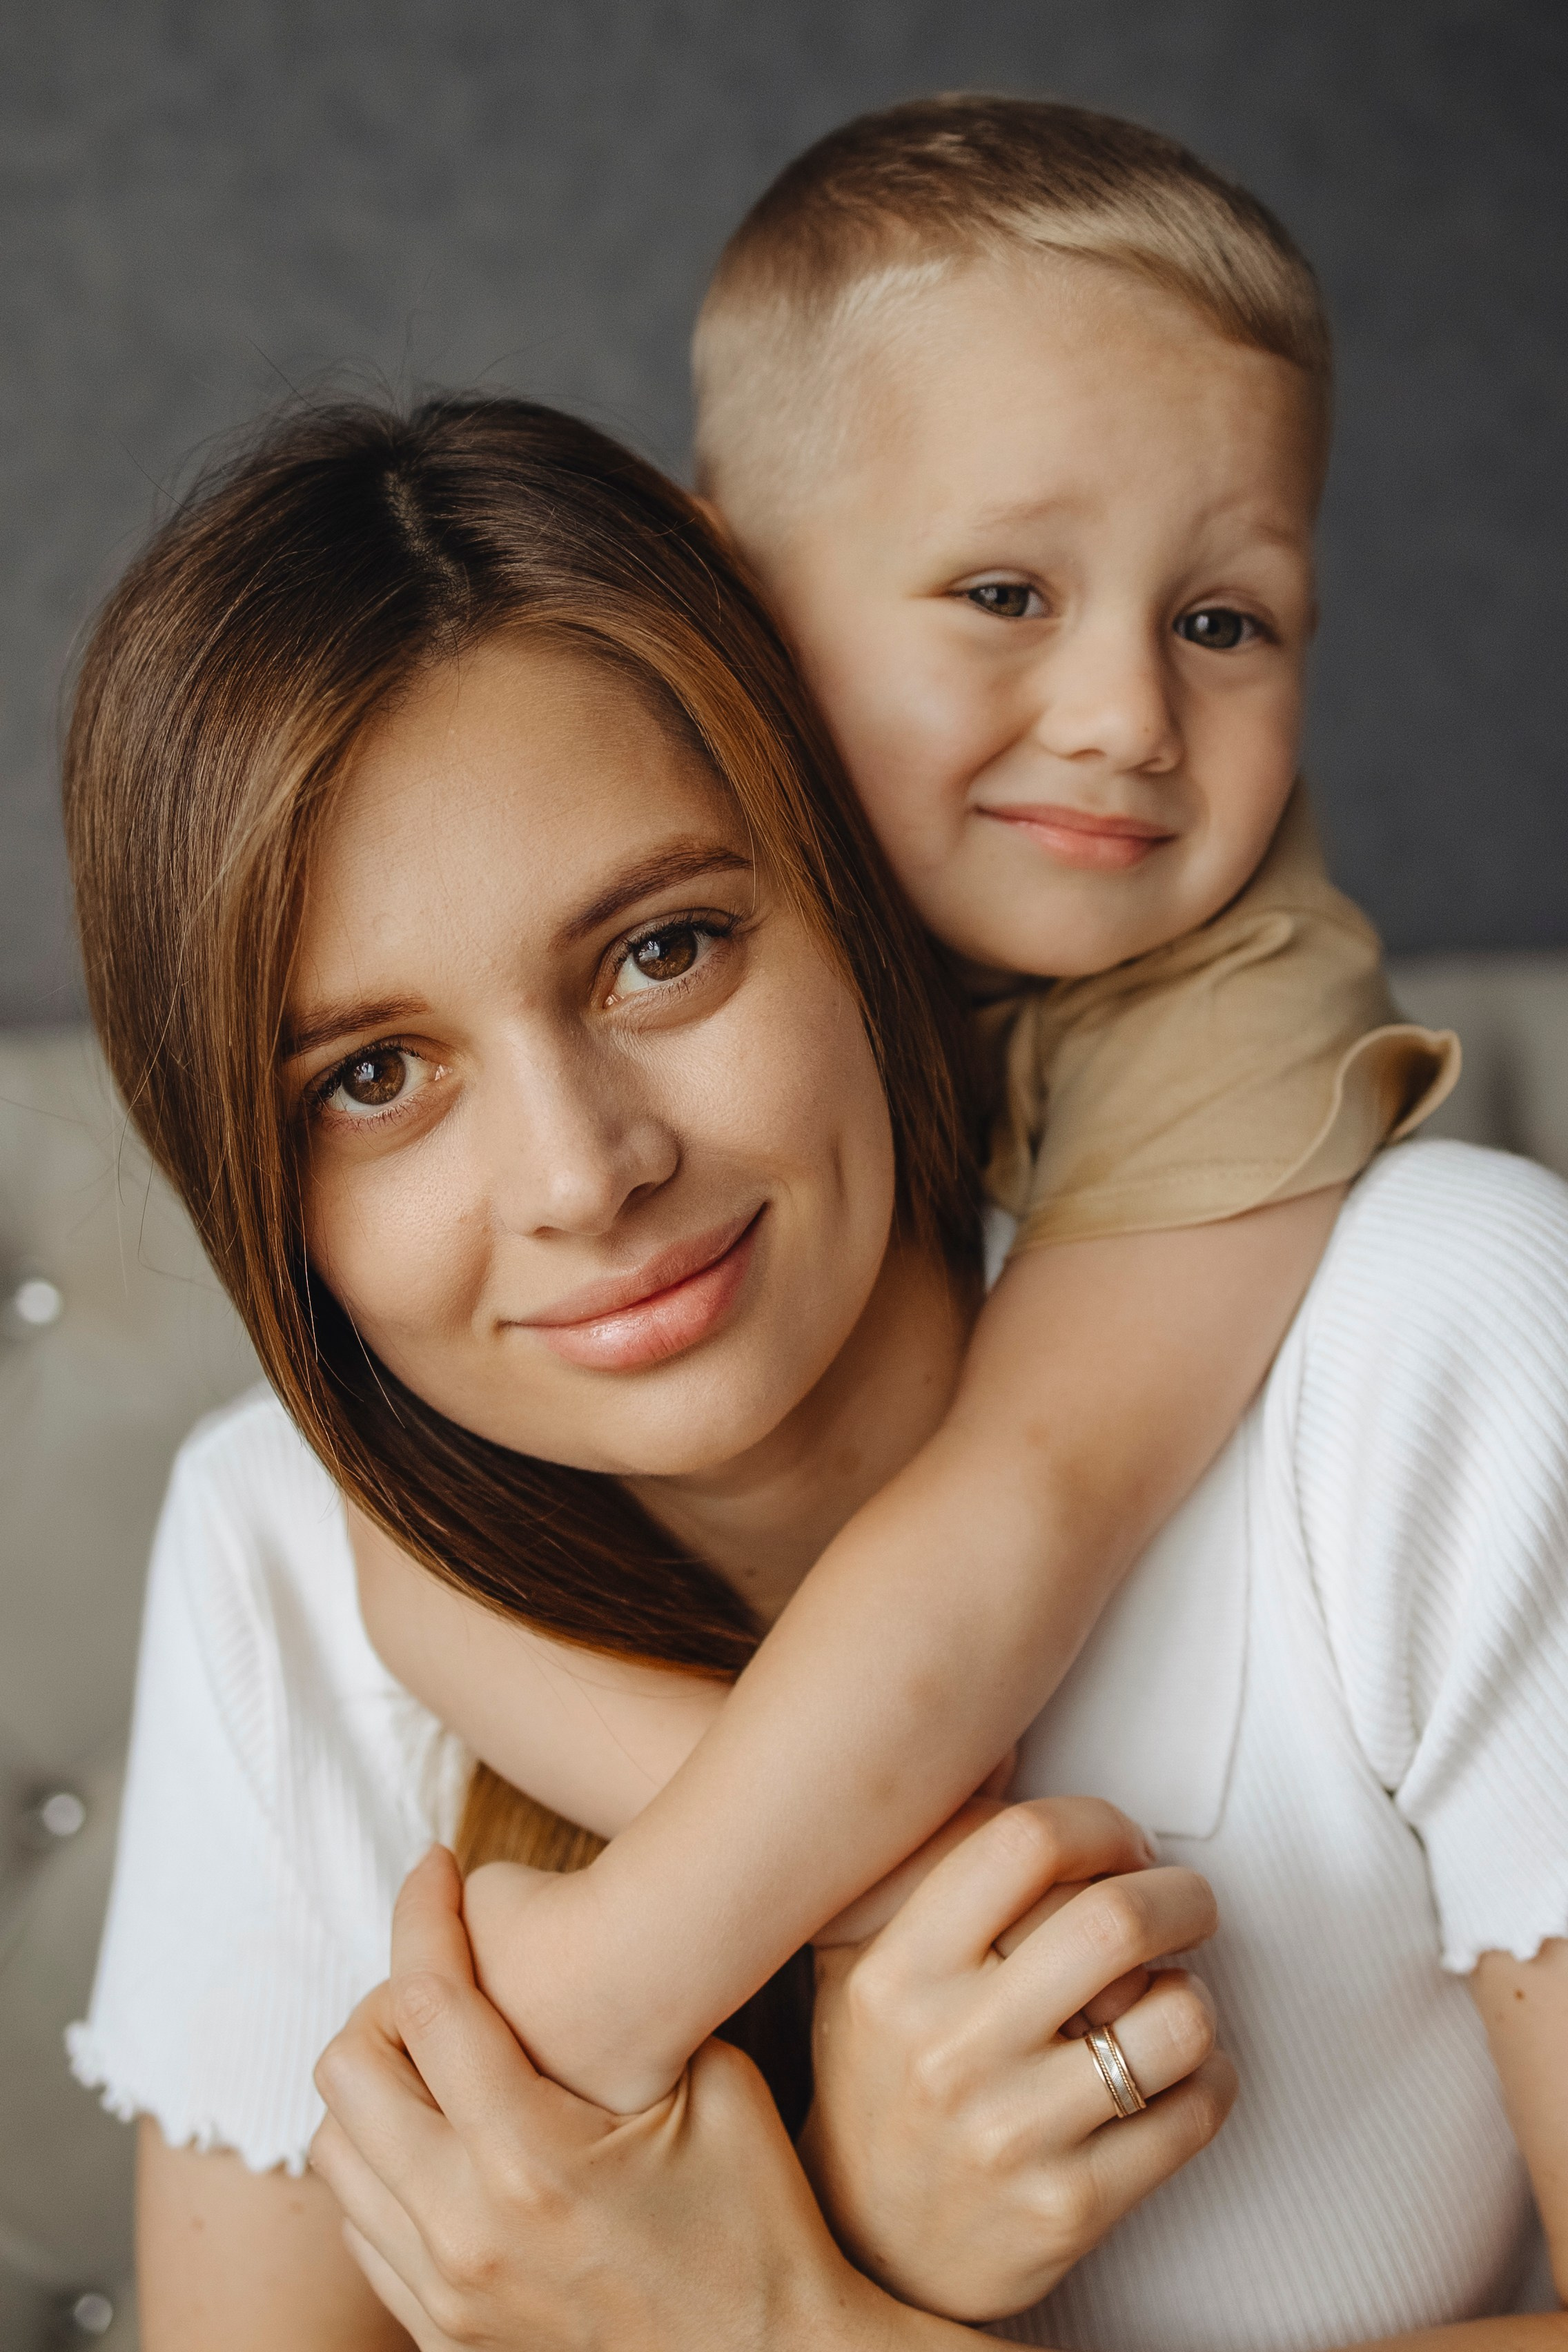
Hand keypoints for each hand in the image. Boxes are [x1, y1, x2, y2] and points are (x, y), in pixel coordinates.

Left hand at [311, 1850, 929, 2351]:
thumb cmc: (760, 2218)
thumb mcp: (717, 2083)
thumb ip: (629, 2012)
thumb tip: (559, 1944)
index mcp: (533, 2158)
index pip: (425, 2000)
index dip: (423, 1911)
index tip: (437, 1866)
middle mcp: (465, 2230)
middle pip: (348, 2071)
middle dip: (386, 1998)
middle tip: (448, 1973)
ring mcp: (445, 2296)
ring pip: (338, 2154)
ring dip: (379, 2084)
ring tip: (445, 2053)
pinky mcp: (444, 2338)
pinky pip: (361, 2230)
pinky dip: (382, 2165)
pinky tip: (449, 2136)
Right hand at [804, 1796, 1236, 2322]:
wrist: (866, 2244)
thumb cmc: (883, 2073)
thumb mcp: (863, 1965)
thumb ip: (919, 1865)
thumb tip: (990, 1739)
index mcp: (895, 1973)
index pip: (1023, 1842)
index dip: (1101, 1824)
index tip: (1124, 1844)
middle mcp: (946, 2050)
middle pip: (1114, 1919)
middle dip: (1182, 1895)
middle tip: (1190, 1902)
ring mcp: (1010, 2136)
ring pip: (1174, 2018)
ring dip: (1197, 1996)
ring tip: (1173, 1999)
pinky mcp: (1070, 2211)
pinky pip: (1193, 2114)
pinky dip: (1215, 2080)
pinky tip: (1186, 2074)